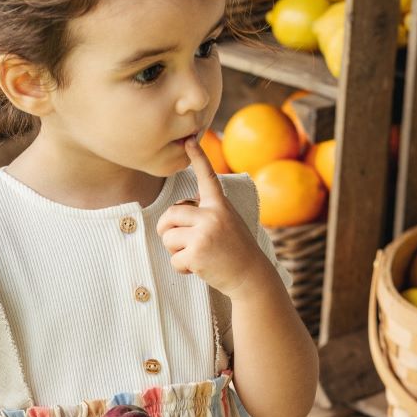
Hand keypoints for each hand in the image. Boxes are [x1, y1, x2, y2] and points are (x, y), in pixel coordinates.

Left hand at [156, 135, 268, 298]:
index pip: (207, 177)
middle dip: (166, 229)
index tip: (189, 140)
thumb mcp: (227, 223)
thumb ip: (206, 213)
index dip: (198, 157)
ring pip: (168, 237)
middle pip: (170, 214)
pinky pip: (174, 259)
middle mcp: (212, 215)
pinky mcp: (197, 253)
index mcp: (220, 205)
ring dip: (175, 251)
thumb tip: (177, 212)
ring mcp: (205, 233)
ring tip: (196, 255)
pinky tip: (199, 268)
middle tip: (175, 240)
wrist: (250, 276)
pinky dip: (182, 268)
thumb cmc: (235, 251)